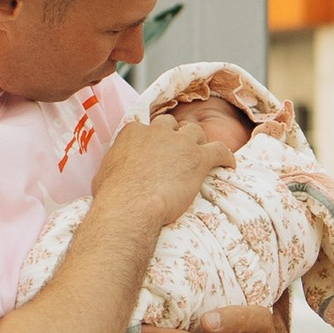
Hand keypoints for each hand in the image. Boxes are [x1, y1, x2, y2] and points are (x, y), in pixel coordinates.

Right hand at [95, 105, 239, 235]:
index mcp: (134, 132)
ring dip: (199, 143)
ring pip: (196, 132)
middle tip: (179, 152)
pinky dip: (226, 157)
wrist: (131, 207)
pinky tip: (229, 164)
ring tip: (201, 157)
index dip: (155, 139)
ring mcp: (180, 143)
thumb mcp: (105, 174)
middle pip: (173, 125)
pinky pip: (220, 150)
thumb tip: (113, 173)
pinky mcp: (199, 158)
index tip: (157, 151)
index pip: (148, 127)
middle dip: (176, 136)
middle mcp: (157, 131)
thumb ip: (115, 165)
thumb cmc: (112, 196)